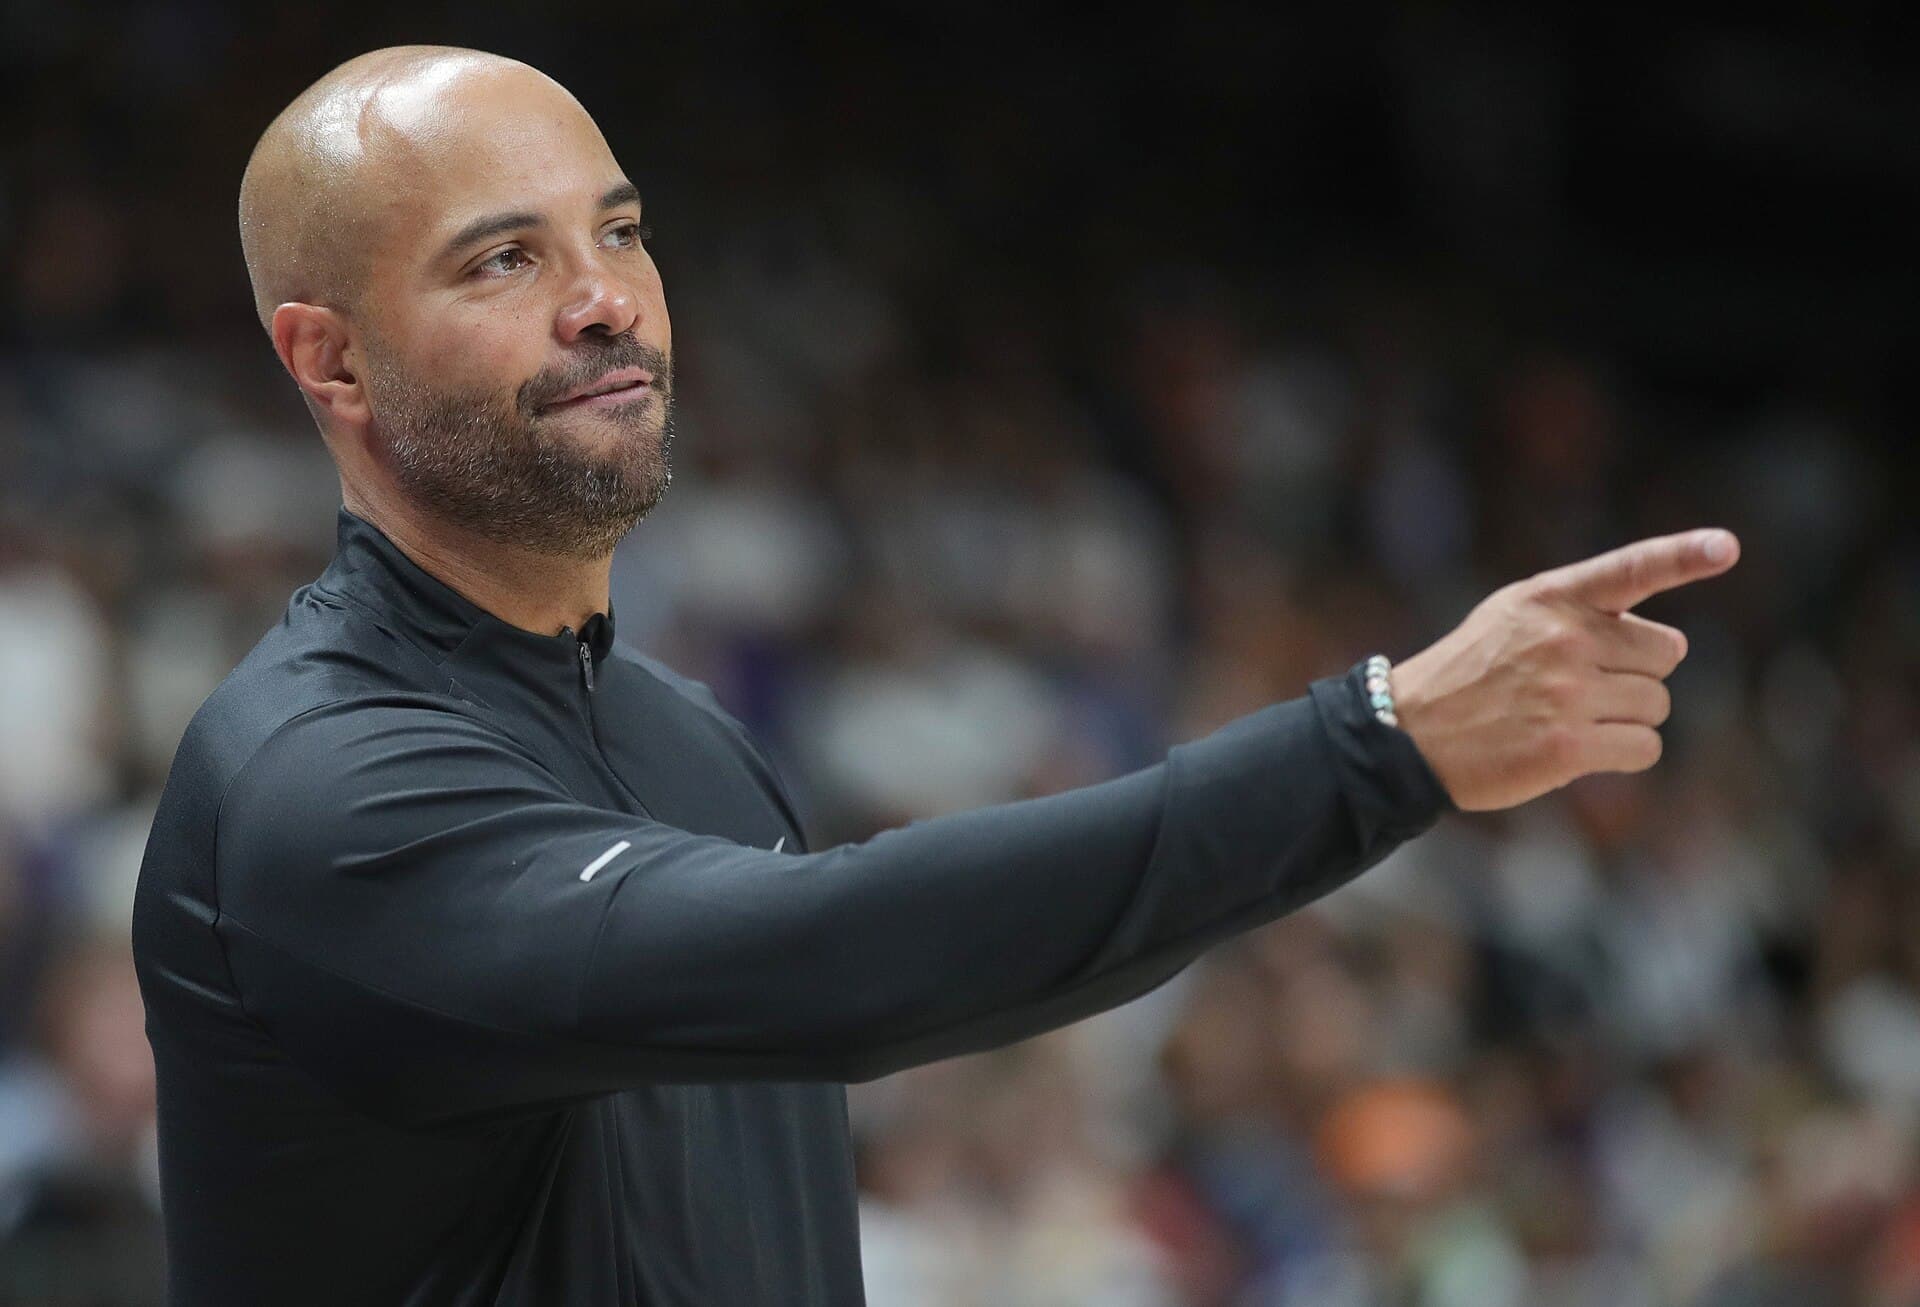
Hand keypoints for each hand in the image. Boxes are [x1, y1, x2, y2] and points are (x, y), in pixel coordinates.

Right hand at [1390, 528, 1739, 811]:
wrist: (1408, 733)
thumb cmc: (1469, 674)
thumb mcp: (1512, 616)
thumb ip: (1580, 612)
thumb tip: (1669, 644)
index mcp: (1551, 598)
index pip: (1630, 569)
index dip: (1684, 555)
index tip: (1726, 546)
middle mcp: (1564, 639)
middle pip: (1665, 655)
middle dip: (1637, 673)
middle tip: (1585, 687)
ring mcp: (1567, 694)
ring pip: (1657, 704)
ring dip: (1628, 717)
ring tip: (1574, 719)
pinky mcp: (1568, 748)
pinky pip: (1645, 747)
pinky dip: (1626, 752)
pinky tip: (1583, 750)